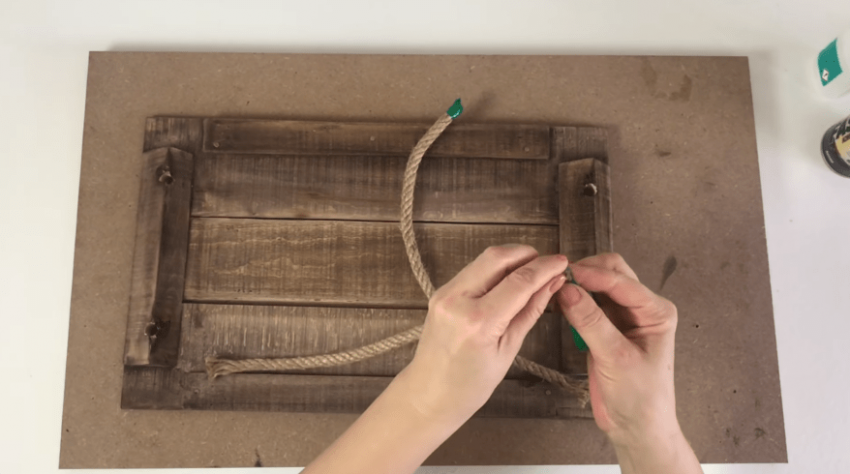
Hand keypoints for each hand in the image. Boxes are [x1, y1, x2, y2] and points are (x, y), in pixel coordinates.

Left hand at [397, 245, 568, 424]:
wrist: (430, 394)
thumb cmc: (471, 384)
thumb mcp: (509, 350)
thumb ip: (531, 311)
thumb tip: (553, 283)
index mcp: (478, 322)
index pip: (519, 281)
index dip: (545, 267)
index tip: (563, 261)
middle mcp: (457, 300)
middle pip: (498, 257)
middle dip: (527, 254)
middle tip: (547, 264)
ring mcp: (444, 293)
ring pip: (484, 259)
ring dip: (511, 259)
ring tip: (532, 273)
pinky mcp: (440, 292)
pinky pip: (473, 270)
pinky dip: (495, 269)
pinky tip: (509, 280)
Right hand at [556, 253, 700, 472]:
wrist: (636, 429)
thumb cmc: (639, 397)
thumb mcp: (615, 358)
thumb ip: (591, 322)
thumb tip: (566, 290)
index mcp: (656, 311)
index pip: (621, 281)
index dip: (591, 275)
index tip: (562, 274)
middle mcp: (641, 308)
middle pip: (612, 273)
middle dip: (585, 272)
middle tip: (556, 279)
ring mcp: (622, 317)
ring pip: (598, 286)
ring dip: (577, 284)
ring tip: (552, 289)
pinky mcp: (605, 328)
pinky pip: (587, 304)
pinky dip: (573, 300)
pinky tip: (557, 303)